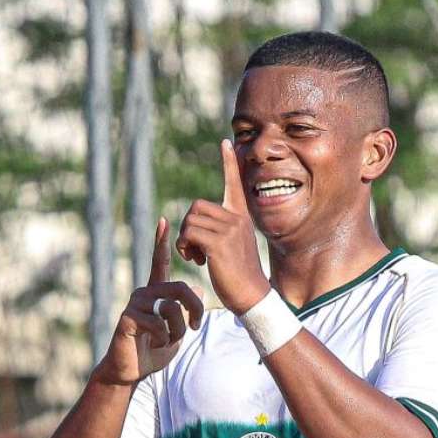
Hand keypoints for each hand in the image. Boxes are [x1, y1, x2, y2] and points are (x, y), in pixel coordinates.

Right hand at [96, 218, 203, 385]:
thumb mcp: (176, 331)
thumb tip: (196, 287)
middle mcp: (144, 293)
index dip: (161, 243)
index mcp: (155, 293)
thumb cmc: (153, 351)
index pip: (159, 263)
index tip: (164, 220)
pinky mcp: (128, 318)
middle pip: (180, 288)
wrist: (130, 370)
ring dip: (177, 330)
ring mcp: (135, 304)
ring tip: (168, 341)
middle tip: (195, 327)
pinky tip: (154, 344)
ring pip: (171, 309)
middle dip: (194, 309)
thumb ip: (185, 311)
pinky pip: (158, 323)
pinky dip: (163, 338)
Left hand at [176, 141, 268, 315]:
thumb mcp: (234, 246)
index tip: (226, 142)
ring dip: (185, 240)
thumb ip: (222, 230)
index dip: (229, 162)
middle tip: (195, 249)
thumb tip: (200, 222)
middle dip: (188, 228)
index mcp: (241, 217)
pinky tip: (196, 260)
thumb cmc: (240, 276)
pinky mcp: (219, 242)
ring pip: (190, 220)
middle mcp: (236, 218)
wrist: (252, 296)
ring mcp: (229, 229)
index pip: (235, 183)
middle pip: (196, 207)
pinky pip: (189, 234)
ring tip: (196, 256)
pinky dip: (185, 247)